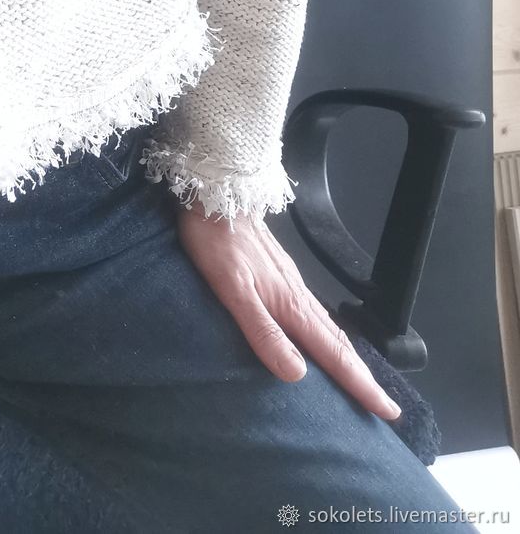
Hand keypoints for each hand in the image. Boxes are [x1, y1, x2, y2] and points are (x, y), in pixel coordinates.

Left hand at [175, 204, 402, 421]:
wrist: (216, 195)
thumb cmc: (217, 244)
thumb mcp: (233, 291)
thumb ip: (263, 331)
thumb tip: (298, 373)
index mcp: (290, 305)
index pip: (333, 354)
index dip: (360, 384)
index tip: (388, 410)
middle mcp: (298, 295)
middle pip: (339, 343)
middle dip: (363, 377)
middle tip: (386, 407)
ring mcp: (291, 282)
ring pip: (329, 327)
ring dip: (348, 357)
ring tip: (360, 381)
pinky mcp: (281, 273)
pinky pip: (315, 313)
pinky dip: (329, 335)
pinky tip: (321, 338)